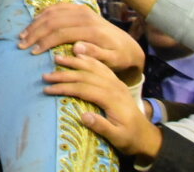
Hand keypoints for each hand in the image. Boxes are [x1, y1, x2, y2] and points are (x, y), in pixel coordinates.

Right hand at [19, 3, 143, 84]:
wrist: (127, 45)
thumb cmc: (117, 57)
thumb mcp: (112, 61)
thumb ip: (96, 54)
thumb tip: (76, 47)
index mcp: (92, 29)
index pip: (62, 33)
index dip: (45, 42)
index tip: (33, 52)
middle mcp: (86, 16)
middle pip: (53, 21)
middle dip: (35, 33)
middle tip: (22, 44)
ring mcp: (81, 10)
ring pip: (52, 13)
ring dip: (35, 24)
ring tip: (23, 35)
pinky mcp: (78, 8)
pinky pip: (56, 7)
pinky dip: (42, 14)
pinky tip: (34, 23)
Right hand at [43, 49, 162, 162]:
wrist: (147, 135)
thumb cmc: (130, 138)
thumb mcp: (118, 138)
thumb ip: (102, 127)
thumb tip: (83, 116)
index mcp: (112, 99)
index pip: (84, 89)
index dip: (65, 88)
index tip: (48, 89)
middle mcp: (113, 87)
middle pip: (85, 75)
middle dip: (63, 75)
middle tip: (46, 75)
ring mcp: (115, 82)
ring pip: (92, 67)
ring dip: (73, 62)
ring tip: (57, 58)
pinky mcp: (116, 81)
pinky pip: (100, 66)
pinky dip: (87, 59)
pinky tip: (78, 55)